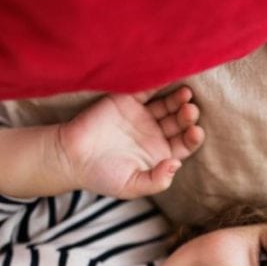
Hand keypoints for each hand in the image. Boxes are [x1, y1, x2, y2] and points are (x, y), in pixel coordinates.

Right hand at [57, 86, 204, 198]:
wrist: (71, 157)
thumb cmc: (101, 176)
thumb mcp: (131, 186)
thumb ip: (155, 181)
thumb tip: (176, 165)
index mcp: (160, 154)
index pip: (185, 144)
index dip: (193, 138)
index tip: (196, 132)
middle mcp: (155, 134)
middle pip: (179, 122)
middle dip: (187, 117)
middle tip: (190, 111)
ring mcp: (143, 116)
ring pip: (168, 105)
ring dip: (178, 99)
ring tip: (185, 95)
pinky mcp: (129, 101)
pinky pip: (147, 89)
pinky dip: (158, 83)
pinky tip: (169, 78)